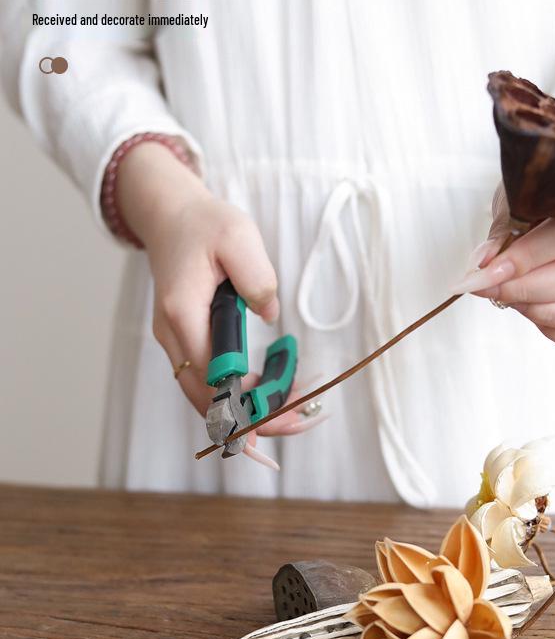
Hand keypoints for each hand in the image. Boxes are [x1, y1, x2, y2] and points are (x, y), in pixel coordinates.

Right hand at [115, 141, 323, 464]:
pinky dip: (237, 396)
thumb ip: (256, 277)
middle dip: (253, 420)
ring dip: (246, 413)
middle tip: (300, 422)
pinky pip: (208, 383)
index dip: (248, 399)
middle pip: (207, 400)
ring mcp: (175, 343)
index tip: (287, 403)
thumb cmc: (204, 225)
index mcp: (183, 312)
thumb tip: (270, 315)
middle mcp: (172, 336)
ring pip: (205, 398)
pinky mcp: (185, 343)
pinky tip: (272, 395)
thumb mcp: (238, 237)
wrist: (170, 217)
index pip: (213, 376)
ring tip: (294, 413)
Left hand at [455, 188, 554, 348]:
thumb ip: (503, 236)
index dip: (527, 259)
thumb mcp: (517, 206)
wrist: (553, 208)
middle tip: (493, 289)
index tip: (490, 273)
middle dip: (529, 290)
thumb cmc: (538, 202)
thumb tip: (485, 267)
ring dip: (545, 313)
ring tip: (512, 300)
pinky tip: (532, 313)